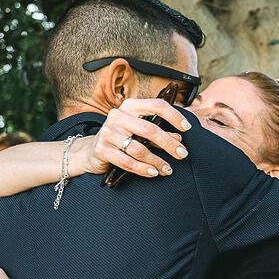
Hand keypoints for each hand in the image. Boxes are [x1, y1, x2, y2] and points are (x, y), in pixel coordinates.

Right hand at [73, 99, 191, 178]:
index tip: (187, 128)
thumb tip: (178, 139)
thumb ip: (158, 133)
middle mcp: (117, 116)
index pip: (156, 105)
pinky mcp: (102, 150)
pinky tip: (153, 172)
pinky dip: (143, 169)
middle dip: (169, 144)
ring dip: (157, 161)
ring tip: (168, 169)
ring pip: (139, 149)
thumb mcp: (139, 131)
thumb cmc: (121, 137)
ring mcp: (108, 132)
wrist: (91, 149)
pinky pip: (127, 162)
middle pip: (150, 129)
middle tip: (182, 154)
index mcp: (130, 106)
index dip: (174, 116)